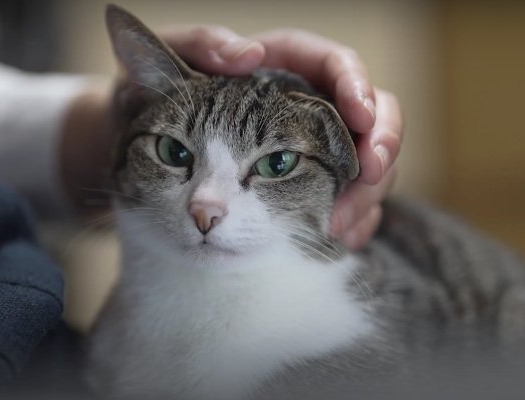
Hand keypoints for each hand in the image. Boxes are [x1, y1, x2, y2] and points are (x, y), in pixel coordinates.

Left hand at [160, 26, 402, 249]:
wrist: (142, 141)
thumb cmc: (155, 92)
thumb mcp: (171, 60)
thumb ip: (200, 45)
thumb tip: (245, 53)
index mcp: (285, 65)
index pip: (338, 65)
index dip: (358, 87)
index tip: (360, 117)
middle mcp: (309, 103)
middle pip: (374, 115)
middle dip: (382, 146)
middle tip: (369, 177)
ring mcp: (317, 147)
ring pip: (370, 163)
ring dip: (366, 195)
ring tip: (338, 226)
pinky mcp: (314, 185)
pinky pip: (353, 201)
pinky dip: (355, 220)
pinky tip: (340, 238)